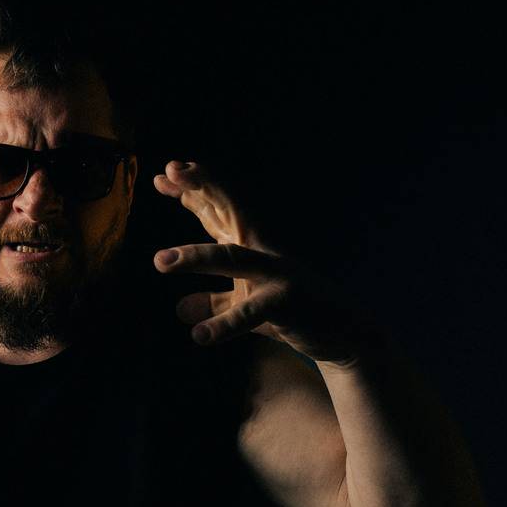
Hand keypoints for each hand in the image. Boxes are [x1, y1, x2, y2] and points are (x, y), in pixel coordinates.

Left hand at [152, 161, 377, 366]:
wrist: (346, 336)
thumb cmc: (295, 315)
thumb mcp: (246, 308)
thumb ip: (216, 303)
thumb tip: (181, 309)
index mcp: (255, 247)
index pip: (220, 211)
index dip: (193, 191)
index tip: (162, 176)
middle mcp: (265, 251)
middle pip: (231, 211)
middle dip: (202, 188)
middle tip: (169, 170)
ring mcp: (278, 273)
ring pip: (234, 258)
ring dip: (197, 257)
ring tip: (160, 262)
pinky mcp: (288, 303)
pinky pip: (252, 313)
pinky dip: (225, 323)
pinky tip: (198, 334)